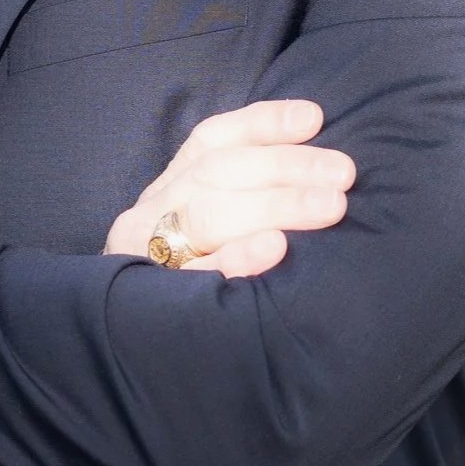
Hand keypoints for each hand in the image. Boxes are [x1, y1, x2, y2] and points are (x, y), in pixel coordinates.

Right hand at [103, 100, 353, 278]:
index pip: (211, 141)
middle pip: (217, 174)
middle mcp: (150, 213)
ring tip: (329, 206)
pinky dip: (238, 257)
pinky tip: (275, 248)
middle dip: (285, 166)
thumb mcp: (204, 224)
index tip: (314, 119)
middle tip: (342, 173)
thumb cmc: (189, 277)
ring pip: (208, 216)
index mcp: (167, 189)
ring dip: (274, 205)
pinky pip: (196, 277)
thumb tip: (315, 161)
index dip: (262, 124)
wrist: (122, 347)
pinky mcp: (152, 302)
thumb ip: (242, 194)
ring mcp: (146, 256)